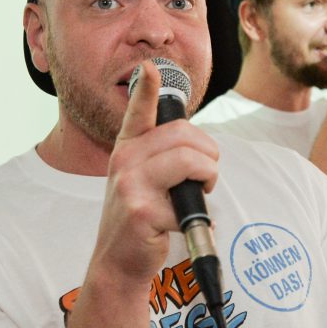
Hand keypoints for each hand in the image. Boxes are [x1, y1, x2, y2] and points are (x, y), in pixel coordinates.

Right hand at [89, 60, 219, 279]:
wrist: (117, 260)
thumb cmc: (140, 216)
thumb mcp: (139, 177)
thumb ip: (160, 154)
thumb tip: (196, 140)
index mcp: (127, 147)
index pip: (138, 110)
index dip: (147, 87)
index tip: (151, 67)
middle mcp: (124, 160)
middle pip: (185, 135)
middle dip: (209, 154)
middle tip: (206, 176)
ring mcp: (130, 185)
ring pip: (190, 161)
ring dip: (208, 177)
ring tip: (200, 192)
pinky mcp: (141, 212)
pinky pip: (188, 203)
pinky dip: (196, 217)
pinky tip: (181, 224)